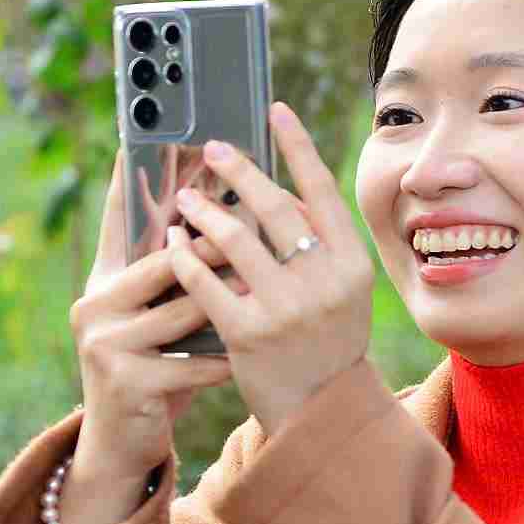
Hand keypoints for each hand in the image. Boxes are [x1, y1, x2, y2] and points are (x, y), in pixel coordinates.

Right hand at [69, 150, 236, 476]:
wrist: (120, 444)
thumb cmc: (153, 368)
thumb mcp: (156, 318)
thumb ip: (174, 277)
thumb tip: (220, 222)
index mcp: (104, 281)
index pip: (118, 220)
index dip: (130, 180)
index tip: (143, 138)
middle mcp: (95, 304)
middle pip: (165, 261)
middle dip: (215, 244)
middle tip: (258, 221)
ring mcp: (106, 343)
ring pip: (186, 310)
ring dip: (234, 299)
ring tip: (273, 286)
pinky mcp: (126, 382)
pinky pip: (194, 362)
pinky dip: (228, 357)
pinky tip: (257, 353)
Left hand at [164, 100, 373, 437]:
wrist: (319, 412)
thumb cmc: (326, 341)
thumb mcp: (342, 292)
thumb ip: (319, 244)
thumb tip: (282, 188)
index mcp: (352, 264)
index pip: (323, 191)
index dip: (298, 146)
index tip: (275, 110)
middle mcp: (324, 282)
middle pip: (274, 207)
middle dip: (239, 171)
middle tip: (212, 149)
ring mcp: (287, 309)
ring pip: (235, 240)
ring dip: (204, 211)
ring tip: (186, 198)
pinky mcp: (248, 334)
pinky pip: (206, 281)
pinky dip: (184, 257)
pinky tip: (172, 242)